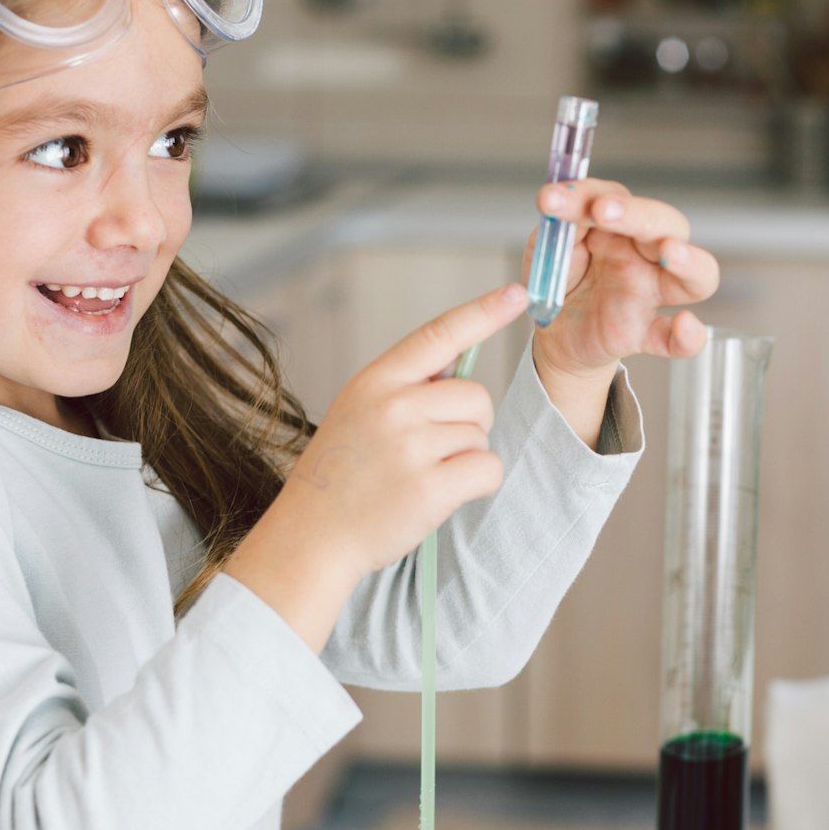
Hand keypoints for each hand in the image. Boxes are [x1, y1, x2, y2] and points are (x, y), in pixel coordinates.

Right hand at [224, 283, 528, 649]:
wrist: (311, 536)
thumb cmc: (340, 476)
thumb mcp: (358, 412)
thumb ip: (404, 388)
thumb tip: (461, 367)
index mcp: (375, 381)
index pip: (439, 334)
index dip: (482, 312)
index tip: (517, 293)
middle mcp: (393, 407)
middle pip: (476, 396)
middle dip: (468, 423)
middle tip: (428, 451)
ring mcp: (411, 447)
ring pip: (481, 435)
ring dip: (465, 457)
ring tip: (420, 475)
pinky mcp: (430, 488)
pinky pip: (487, 469)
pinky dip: (476, 484)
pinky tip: (440, 494)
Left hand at [525, 177, 720, 382]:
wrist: (555, 333)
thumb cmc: (560, 282)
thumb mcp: (548, 250)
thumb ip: (559, 231)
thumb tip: (565, 212)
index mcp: (620, 228)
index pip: (618, 199)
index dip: (589, 194)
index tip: (552, 199)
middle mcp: (644, 256)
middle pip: (668, 225)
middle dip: (638, 214)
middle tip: (601, 210)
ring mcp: (651, 295)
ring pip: (698, 274)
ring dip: (689, 260)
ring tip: (670, 252)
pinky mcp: (646, 334)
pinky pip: (676, 340)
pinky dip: (688, 336)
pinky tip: (685, 325)